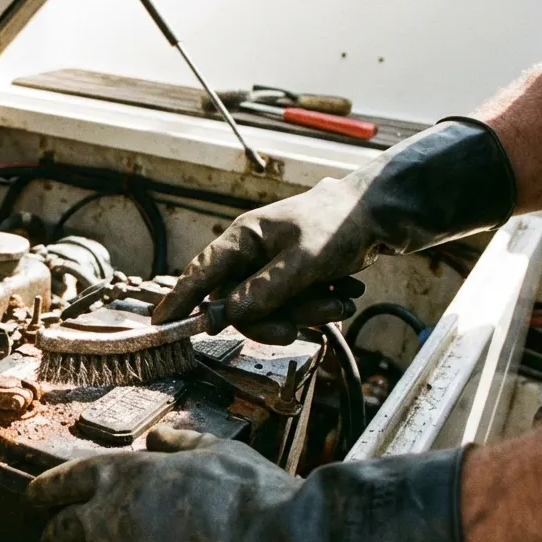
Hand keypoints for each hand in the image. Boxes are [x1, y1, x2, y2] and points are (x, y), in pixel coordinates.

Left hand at [27, 426, 297, 541]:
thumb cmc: (248, 494)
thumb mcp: (214, 450)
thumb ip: (179, 444)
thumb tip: (159, 440)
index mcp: (120, 474)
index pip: (58, 483)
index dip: (44, 493)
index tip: (36, 501)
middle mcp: (104, 517)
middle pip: (57, 533)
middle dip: (56, 540)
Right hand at [152, 119, 515, 342]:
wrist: (381, 215)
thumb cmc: (339, 225)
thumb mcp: (304, 261)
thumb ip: (265, 290)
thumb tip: (228, 315)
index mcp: (243, 239)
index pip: (200, 274)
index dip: (179, 300)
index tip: (160, 325)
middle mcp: (250, 254)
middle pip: (238, 306)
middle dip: (274, 319)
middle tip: (301, 324)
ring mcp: (270, 268)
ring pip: (269, 311)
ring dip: (306, 313)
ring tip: (339, 298)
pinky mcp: (290, 280)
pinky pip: (292, 309)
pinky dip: (318, 308)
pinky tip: (342, 293)